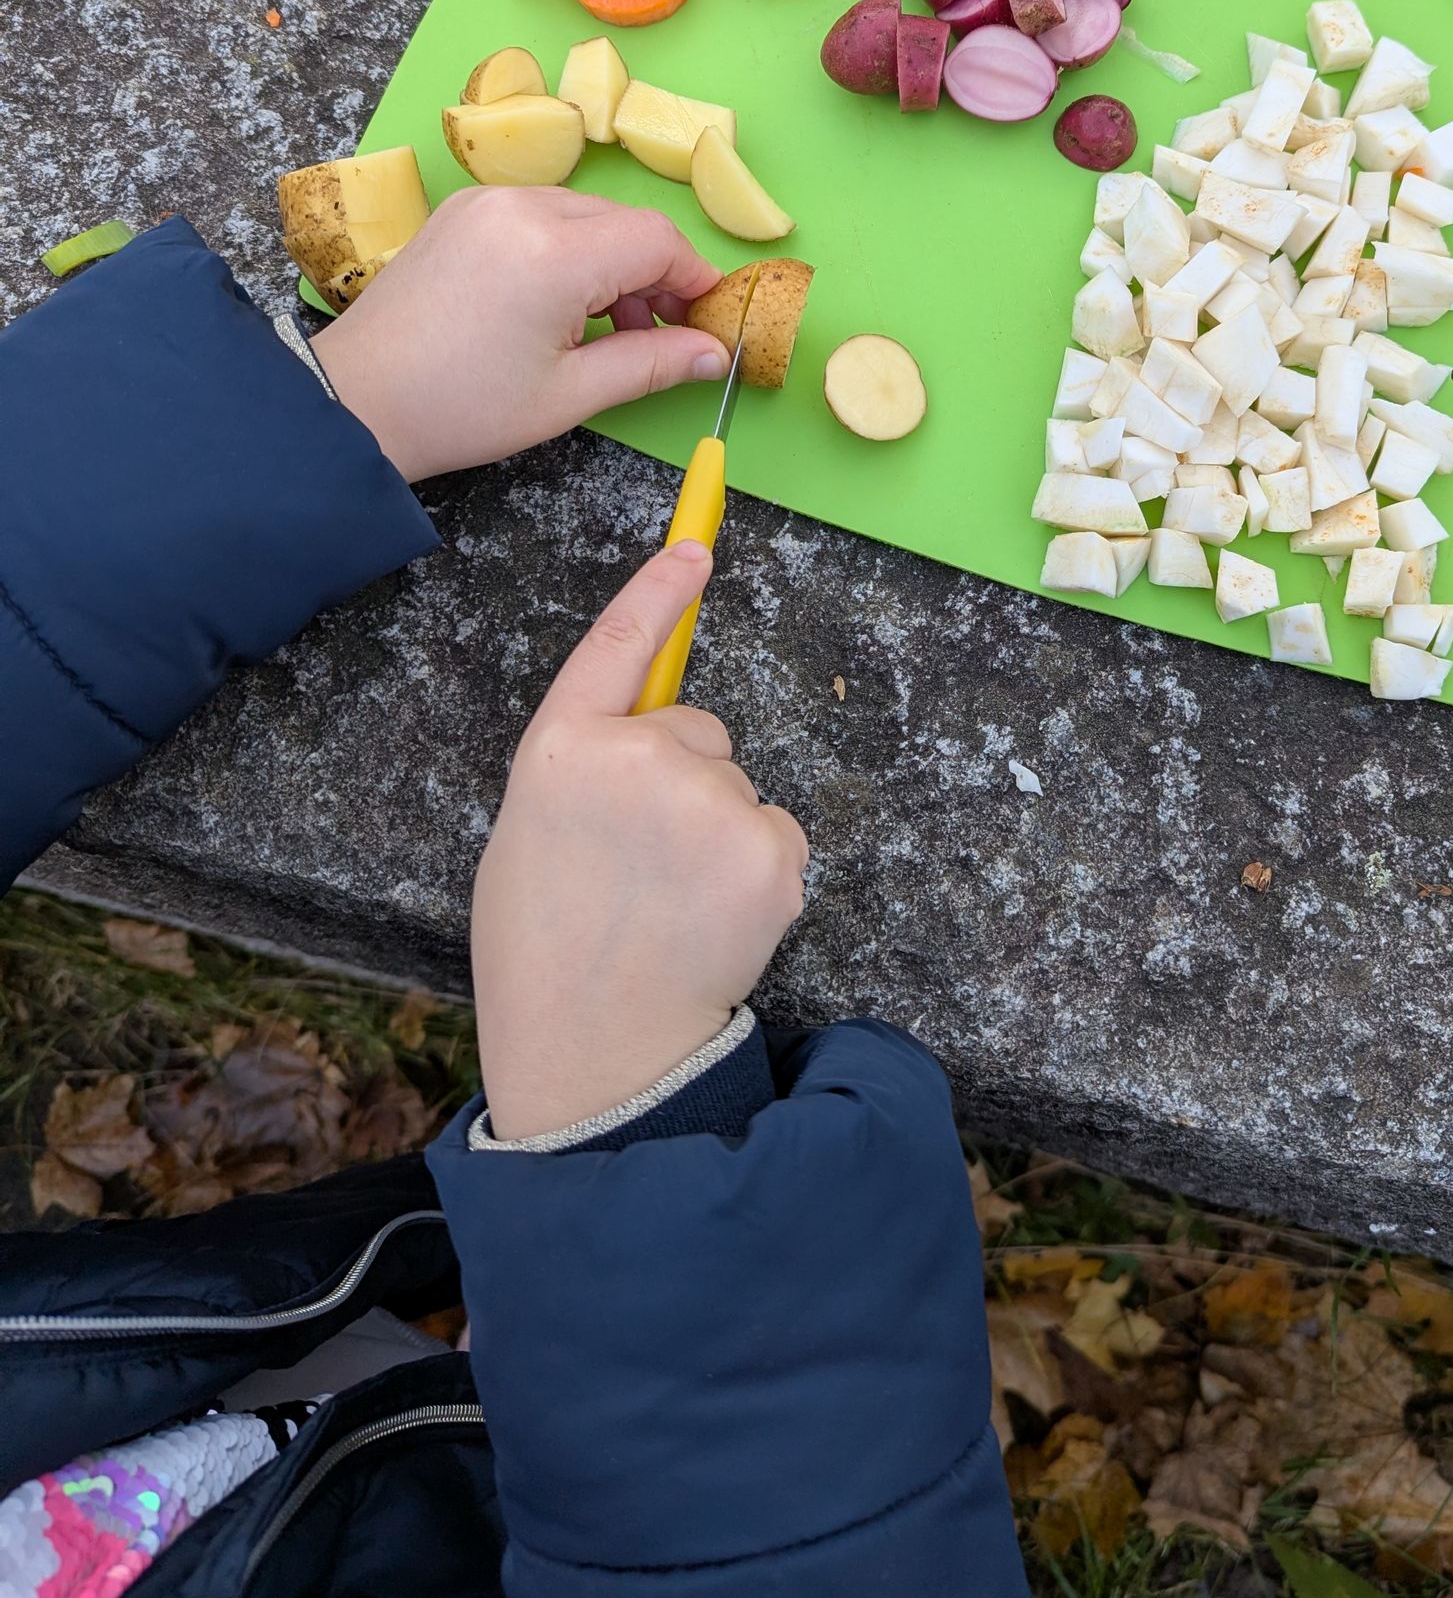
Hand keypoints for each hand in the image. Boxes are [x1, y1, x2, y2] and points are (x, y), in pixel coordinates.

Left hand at [311, 187, 726, 482]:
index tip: (707, 320)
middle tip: (664, 335)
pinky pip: (542, 213)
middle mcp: (520, 208)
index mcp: (553, 253)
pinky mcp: (463, 211)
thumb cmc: (460, 408)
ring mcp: (486, 202)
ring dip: (613, 262)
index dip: (694, 278)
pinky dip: (570, 250)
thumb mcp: (570, 395)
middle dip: (655, 274)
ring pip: (586, 215)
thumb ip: (652, 363)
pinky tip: (564, 305)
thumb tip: (713, 353)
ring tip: (610, 329)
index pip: (657, 240)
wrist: (358, 402)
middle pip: (625, 222)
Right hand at [470, 542, 809, 1141]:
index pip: (617, 644)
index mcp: (558, 750)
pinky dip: (756, 870)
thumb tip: (658, 718)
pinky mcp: (771, 850)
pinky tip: (712, 920)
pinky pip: (775, 833)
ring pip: (738, 788)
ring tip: (668, 905)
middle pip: (698, 730)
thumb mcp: (533, 830)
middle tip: (637, 868)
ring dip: (718, 833)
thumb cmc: (549, 945)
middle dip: (683, 781)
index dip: (660, 588)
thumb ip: (588, 763)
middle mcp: (638, 760)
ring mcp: (711, 803)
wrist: (594, 1050)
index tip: (698, 548)